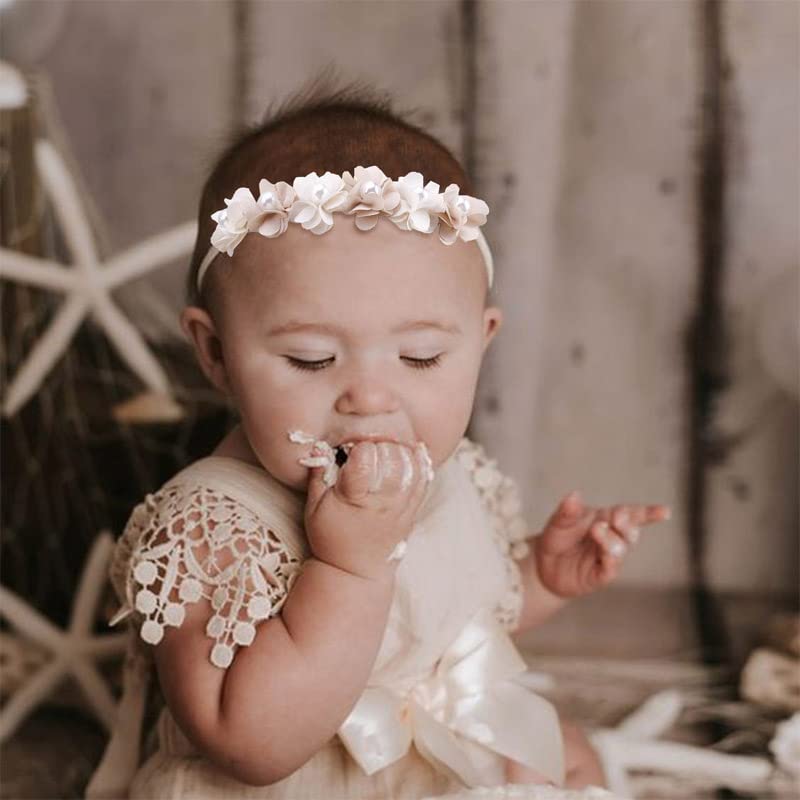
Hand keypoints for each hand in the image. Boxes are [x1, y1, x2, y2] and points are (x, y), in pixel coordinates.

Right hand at [304, 440, 431, 580]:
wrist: (356, 570)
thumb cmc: (332, 538)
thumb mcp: (314, 507)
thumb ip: (318, 474)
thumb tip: (318, 447)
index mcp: (355, 498)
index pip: (366, 457)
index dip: (360, 447)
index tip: (352, 450)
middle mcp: (383, 501)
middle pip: (392, 457)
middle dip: (381, 445)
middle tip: (370, 449)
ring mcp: (402, 506)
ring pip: (412, 465)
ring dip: (400, 451)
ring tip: (385, 452)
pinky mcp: (413, 510)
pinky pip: (424, 479)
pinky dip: (418, 462)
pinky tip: (406, 455)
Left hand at [534, 490, 670, 597]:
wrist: (543, 565)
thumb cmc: (557, 538)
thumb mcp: (558, 522)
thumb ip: (567, 511)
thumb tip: (575, 494)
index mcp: (606, 519)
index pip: (631, 514)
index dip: (650, 513)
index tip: (665, 512)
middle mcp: (612, 538)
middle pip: (631, 531)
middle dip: (627, 523)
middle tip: (617, 517)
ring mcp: (607, 557)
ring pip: (622, 549)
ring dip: (612, 539)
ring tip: (597, 530)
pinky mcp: (600, 575)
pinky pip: (611, 568)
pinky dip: (610, 560)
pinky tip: (604, 553)